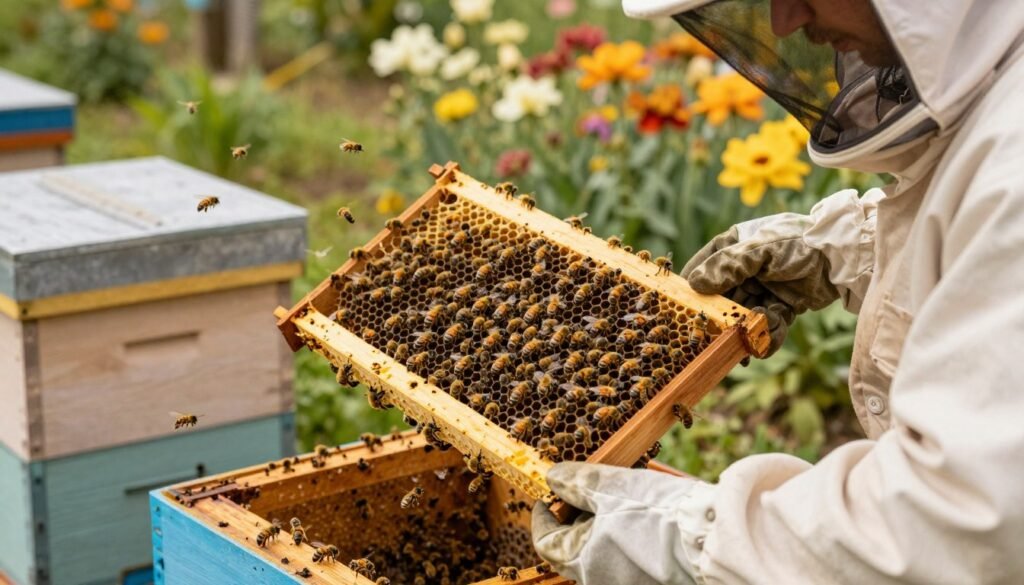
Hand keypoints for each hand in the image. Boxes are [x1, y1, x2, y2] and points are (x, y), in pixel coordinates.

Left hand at [532, 462, 716, 584]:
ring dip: (602, 528)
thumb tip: (553, 478)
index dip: (543, 516)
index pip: (546, 542)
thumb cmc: (660, 516)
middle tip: (584, 494)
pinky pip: (626, 559)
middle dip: (576, 520)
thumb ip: (577, 483)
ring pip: (601, 554)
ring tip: (619, 502)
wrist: (715, 542)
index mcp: (582, 561)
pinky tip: (642, 519)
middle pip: (573, 549)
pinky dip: (625, 540)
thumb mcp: (611, 488)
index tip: (548, 497)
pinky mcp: (652, 582)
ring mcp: (627, 583)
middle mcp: (600, 580)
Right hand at [680, 214, 838, 354]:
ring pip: (744, 315)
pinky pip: (767, 326)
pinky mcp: (782, 306)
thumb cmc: (799, 243)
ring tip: (743, 345)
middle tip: (713, 336)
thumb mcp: (761, 250)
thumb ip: (728, 266)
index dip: (694, 284)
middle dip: (721, 317)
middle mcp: (747, 268)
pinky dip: (765, 337)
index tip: (681, 303)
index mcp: (737, 246)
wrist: (843, 259)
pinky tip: (762, 347)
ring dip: (744, 330)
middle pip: (723, 296)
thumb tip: (695, 284)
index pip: (706, 265)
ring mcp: (764, 288)